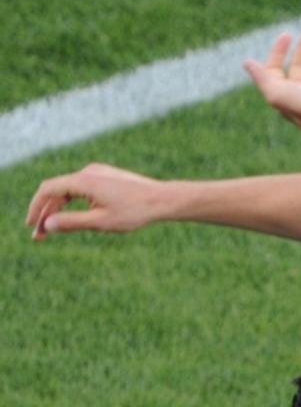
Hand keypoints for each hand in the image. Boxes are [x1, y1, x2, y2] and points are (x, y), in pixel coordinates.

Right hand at [28, 163, 159, 237]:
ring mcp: (98, 172)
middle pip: (57, 190)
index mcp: (83, 180)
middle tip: (39, 234)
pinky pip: (82, 189)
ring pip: (69, 190)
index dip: (36, 207)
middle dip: (46, 212)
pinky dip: (74, 203)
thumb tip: (47, 224)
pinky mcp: (106, 177)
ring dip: (59, 208)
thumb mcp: (101, 222)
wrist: (163, 199)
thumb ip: (72, 222)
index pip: (48, 190)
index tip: (31, 225)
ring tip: (54, 229)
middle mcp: (88, 172)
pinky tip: (76, 218)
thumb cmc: (135, 212)